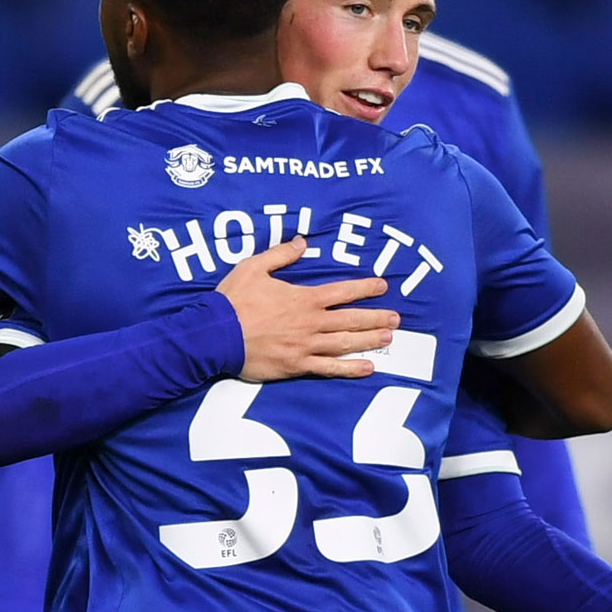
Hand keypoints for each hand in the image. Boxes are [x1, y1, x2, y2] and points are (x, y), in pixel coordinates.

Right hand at [215, 237, 397, 380]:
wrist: (215, 335)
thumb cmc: (233, 301)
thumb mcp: (253, 267)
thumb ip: (280, 255)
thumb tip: (302, 242)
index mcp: (303, 299)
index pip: (342, 291)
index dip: (364, 288)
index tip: (382, 286)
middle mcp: (310, 323)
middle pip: (351, 319)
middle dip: (376, 317)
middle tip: (396, 318)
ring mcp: (306, 346)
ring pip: (345, 343)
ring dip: (369, 340)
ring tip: (389, 338)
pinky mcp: (297, 366)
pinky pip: (329, 369)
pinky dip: (350, 369)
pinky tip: (368, 368)